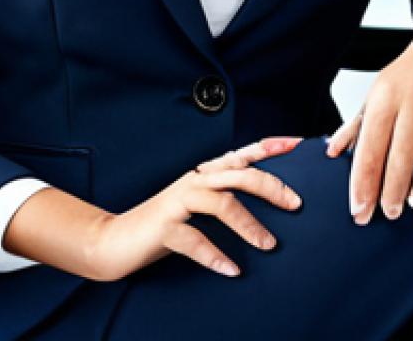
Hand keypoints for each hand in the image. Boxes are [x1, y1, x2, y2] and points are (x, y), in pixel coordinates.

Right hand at [4, 136, 302, 280]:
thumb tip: (267, 195)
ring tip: (269, 245)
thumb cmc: (164, 224)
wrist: (114, 240)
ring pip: (223, 204)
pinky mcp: (165, 226)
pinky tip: (232, 269)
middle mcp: (196, 180)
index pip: (244, 153)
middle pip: (241, 175)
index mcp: (206, 172)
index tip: (299, 144)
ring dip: (250, 226)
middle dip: (272, 187)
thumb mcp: (197, 203)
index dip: (271, 146)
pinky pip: (196, 240)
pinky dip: (216, 256)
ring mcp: (179, 201)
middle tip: (297, 205)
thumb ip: (225, 194)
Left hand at [326, 14, 412, 224]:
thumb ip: (356, 124)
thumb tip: (332, 151)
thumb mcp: (378, 91)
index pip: (370, 148)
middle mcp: (412, 100)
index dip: (364, 182)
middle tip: (388, 213)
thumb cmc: (409, 72)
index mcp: (385, 97)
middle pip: (399, 156)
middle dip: (391, 191)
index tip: (360, 208)